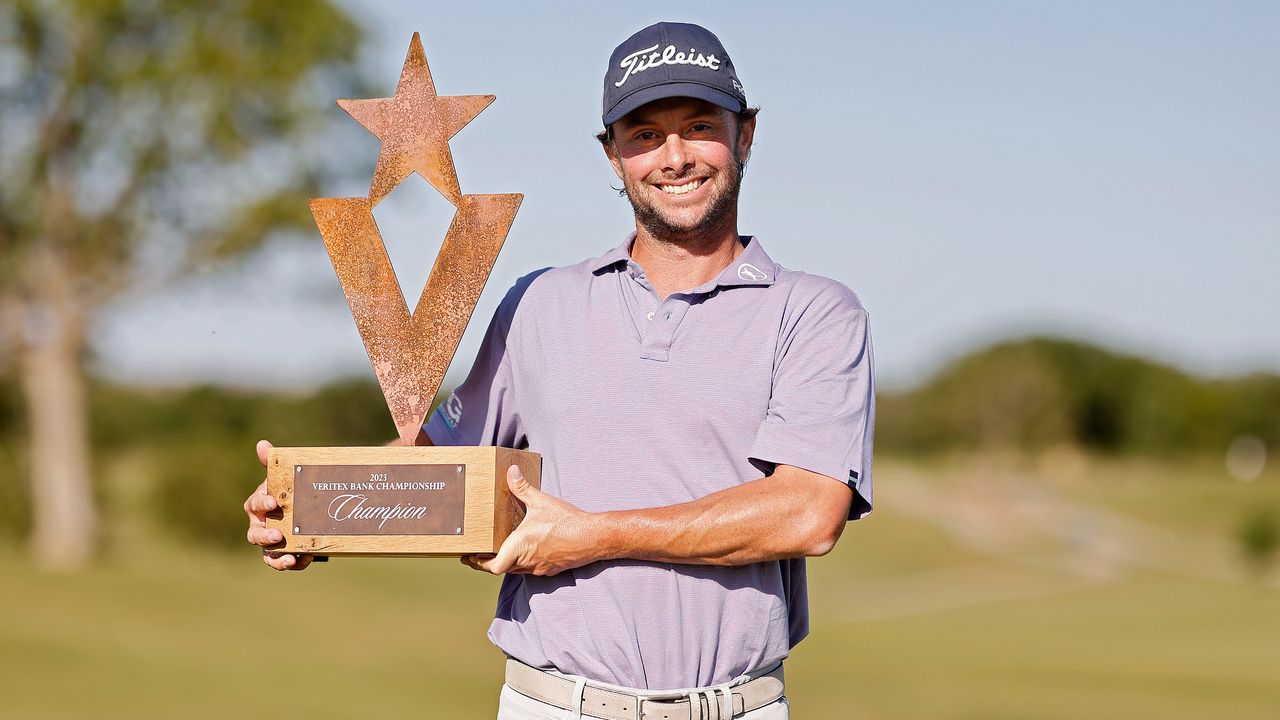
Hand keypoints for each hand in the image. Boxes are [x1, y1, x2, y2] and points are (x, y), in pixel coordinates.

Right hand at [244, 439, 314, 571]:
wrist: (304, 508)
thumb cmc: (286, 491)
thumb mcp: (282, 477)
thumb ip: (272, 463)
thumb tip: (262, 444)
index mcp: (259, 505)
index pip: (254, 504)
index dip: (262, 503)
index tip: (273, 502)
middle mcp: (260, 526)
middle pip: (255, 535)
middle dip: (265, 536)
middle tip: (278, 535)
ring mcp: (271, 543)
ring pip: (267, 554)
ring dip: (276, 558)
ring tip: (288, 559)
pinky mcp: (284, 554)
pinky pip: (285, 562)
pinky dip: (294, 563)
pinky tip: (305, 560)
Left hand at [461, 465, 600, 575]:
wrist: (593, 537)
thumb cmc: (567, 521)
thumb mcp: (542, 501)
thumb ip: (523, 488)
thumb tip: (511, 471)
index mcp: (520, 546)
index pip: (492, 566)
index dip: (479, 563)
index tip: (470, 556)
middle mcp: (527, 561)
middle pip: (501, 568)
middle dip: (488, 561)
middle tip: (478, 554)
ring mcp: (539, 568)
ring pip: (515, 570)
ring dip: (506, 562)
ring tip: (498, 551)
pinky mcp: (550, 569)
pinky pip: (530, 569)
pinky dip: (522, 562)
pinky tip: (525, 551)